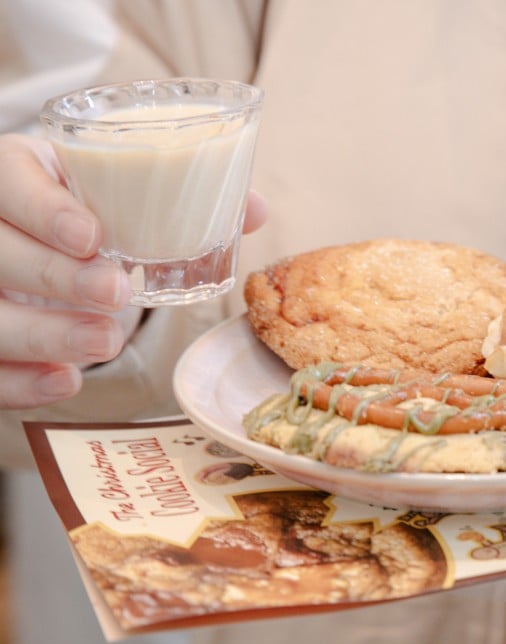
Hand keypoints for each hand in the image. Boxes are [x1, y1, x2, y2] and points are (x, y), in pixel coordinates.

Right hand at [0, 134, 267, 409]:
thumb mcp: (121, 190)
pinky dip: (21, 382)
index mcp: (14, 172)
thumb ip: (185, 195)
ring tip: (106, 342)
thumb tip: (256, 209)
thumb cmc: (87, 209)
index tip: (93, 235)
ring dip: (44, 333)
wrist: (40, 241)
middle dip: (56, 276)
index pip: (8, 179)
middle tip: (117, 292)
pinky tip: (67, 380)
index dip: (43, 208)